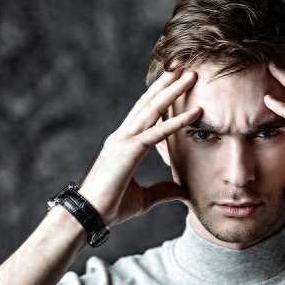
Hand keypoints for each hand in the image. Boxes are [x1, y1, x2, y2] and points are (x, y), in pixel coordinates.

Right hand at [79, 70, 201, 225]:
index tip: (172, 84)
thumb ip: (163, 191)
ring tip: (189, 75)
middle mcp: (122, 136)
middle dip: (166, 85)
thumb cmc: (110, 207)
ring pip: (153, 110)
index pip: (143, 115)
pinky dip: (178, 121)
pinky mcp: (129, 150)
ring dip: (173, 92)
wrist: (89, 215)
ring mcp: (124, 140)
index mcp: (123, 144)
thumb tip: (182, 191)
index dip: (158, 98)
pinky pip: (158, 132)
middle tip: (183, 69)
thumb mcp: (144, 198)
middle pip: (148, 104)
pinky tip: (195, 112)